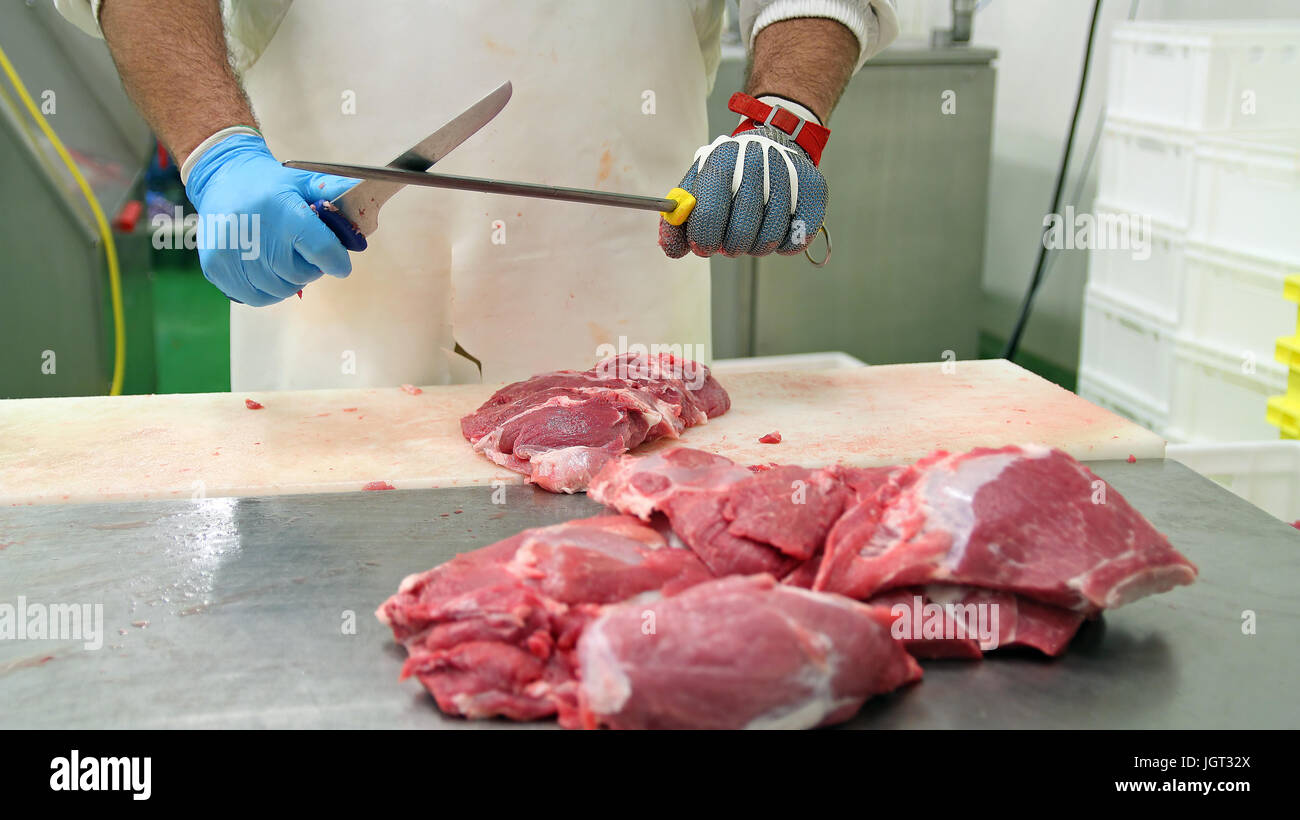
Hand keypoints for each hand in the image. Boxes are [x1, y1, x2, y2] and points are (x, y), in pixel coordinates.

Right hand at [184, 134, 356, 304]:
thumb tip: (370, 209)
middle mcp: (254, 232)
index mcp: (282, 210)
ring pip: (279, 290)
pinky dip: (267, 290)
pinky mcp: (215, 266)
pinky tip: (265, 268)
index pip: (322, 250)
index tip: (339, 263)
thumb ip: (337, 196)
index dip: (337, 261)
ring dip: (288, 280)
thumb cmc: (271, 185)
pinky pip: (255, 298)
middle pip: (300, 274)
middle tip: (302, 251)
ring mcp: (230, 252)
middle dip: (310, 268)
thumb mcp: (305, 182)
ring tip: (282, 257)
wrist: (223, 178)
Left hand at [658, 124, 826, 258]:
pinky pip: (797, 240)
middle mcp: (757, 159)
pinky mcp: (815, 190)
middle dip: (731, 246)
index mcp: (722, 158)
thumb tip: (672, 250)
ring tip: (751, 234)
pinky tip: (776, 230)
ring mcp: (789, 173)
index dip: (704, 237)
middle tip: (729, 243)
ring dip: (756, 247)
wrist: (772, 145)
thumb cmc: (728, 177)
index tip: (703, 247)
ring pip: (769, 239)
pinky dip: (783, 246)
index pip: (709, 211)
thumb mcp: (697, 189)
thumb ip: (679, 220)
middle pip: (741, 230)